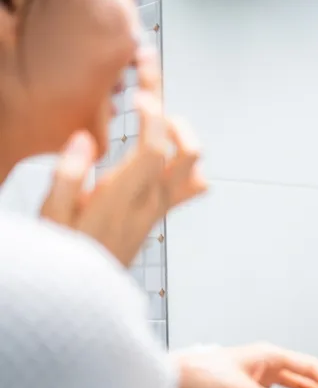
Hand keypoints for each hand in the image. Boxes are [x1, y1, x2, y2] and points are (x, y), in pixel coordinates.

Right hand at [40, 48, 205, 265]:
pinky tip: (163, 154)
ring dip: (184, 139)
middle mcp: (151, 201)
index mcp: (122, 197)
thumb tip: (84, 139)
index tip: (139, 97)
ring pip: (196, 168)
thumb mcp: (51, 214)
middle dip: (173, 116)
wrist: (82, 291)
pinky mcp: (163, 212)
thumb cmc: (63, 249)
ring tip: (157, 125)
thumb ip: (67, 175)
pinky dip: (188, 164)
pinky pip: (194, 187)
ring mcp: (161, 207)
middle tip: (152, 97)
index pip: (155, 149)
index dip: (153, 118)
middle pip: (186, 152)